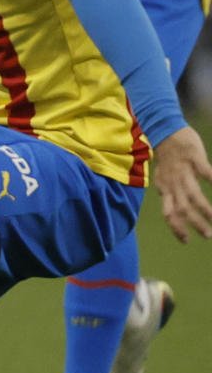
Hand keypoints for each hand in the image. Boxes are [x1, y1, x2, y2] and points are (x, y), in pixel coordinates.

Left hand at [150, 127, 211, 241]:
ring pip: (195, 196)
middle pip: (183, 209)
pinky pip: (207, 174)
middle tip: (208, 235)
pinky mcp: (194, 160)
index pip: (168, 213)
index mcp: (165, 188)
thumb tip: (175, 211)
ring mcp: (183, 172)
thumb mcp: (164, 178)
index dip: (176, 228)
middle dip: (195, 224)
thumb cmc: (168, 158)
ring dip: (206, 210)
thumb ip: (170, 194)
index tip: (185, 240)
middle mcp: (172, 183)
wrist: (166, 132)